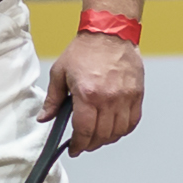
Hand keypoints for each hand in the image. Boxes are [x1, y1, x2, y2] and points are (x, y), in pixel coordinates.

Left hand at [42, 32, 142, 155]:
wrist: (109, 33)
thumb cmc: (84, 51)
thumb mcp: (59, 73)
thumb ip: (52, 99)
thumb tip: (44, 118)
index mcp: (87, 95)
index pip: (84, 130)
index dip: (79, 144)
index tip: (74, 149)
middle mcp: (109, 99)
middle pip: (102, 134)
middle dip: (91, 144)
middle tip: (83, 145)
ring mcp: (126, 97)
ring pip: (119, 131)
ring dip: (107, 139)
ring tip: (97, 138)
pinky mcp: (137, 94)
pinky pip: (133, 121)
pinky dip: (123, 130)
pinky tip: (113, 129)